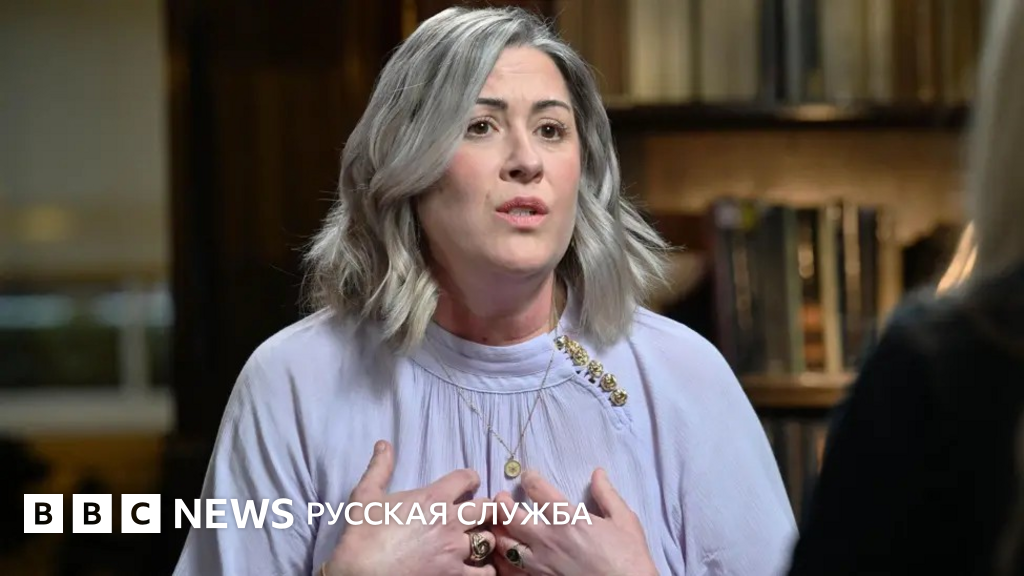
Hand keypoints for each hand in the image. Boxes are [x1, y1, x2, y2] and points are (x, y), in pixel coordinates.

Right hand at [325, 440, 496, 575]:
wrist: (360, 574)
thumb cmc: (363, 535)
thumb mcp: (366, 495)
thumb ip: (379, 467)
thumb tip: (384, 443)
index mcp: (433, 498)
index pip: (467, 478)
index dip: (471, 478)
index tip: (469, 483)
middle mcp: (450, 522)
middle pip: (487, 508)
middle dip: (486, 508)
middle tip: (479, 513)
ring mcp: (455, 551)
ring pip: (488, 540)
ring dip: (485, 538)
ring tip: (478, 541)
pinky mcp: (454, 575)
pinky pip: (484, 572)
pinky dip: (485, 570)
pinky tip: (479, 567)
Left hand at [492, 468, 656, 575]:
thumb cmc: (630, 557)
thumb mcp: (624, 519)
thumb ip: (606, 494)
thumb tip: (597, 472)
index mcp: (568, 519)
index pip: (538, 490)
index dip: (529, 478)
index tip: (527, 474)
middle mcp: (549, 539)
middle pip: (511, 517)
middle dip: (501, 503)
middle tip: (500, 498)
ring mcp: (542, 564)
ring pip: (506, 545)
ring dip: (498, 532)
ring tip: (497, 525)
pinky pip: (513, 571)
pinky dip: (504, 561)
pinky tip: (504, 556)